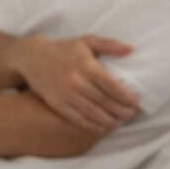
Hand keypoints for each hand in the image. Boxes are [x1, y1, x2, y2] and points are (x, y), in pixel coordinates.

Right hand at [14, 35, 139, 133]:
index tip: (136, 101)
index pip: (111, 85)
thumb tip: (131, 49)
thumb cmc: (64, 49)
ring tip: (121, 122)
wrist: (32, 57)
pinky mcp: (57, 104)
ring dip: (110, 120)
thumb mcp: (86, 41)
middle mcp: (76, 81)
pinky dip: (92, 125)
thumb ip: (109, 45)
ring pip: (93, 113)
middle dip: (122, 111)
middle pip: (104, 101)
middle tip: (132, 115)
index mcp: (86, 65)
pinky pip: (77, 118)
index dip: (126, 96)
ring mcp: (66, 94)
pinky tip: (102, 127)